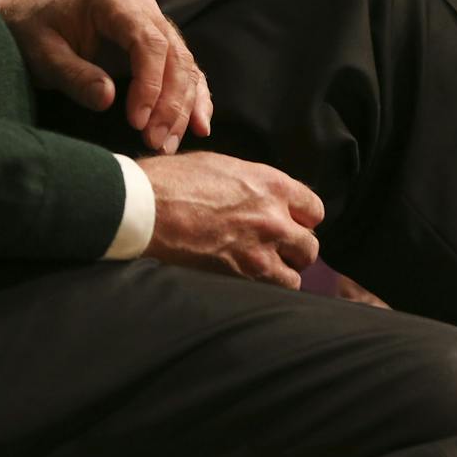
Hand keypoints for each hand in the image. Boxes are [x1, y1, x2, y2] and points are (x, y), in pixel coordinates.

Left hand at [0, 0, 211, 152]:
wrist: (33, 25)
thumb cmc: (35, 36)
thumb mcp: (43, 54)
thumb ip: (74, 75)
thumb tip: (108, 98)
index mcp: (115, 3)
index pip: (150, 43)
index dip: (150, 85)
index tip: (137, 121)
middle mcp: (145, 12)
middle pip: (176, 59)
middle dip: (170, 105)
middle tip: (155, 142)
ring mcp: (158, 30)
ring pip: (187, 71)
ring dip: (183, 111)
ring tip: (167, 145)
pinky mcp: (163, 52)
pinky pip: (190, 76)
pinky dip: (197, 102)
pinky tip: (200, 128)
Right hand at [140, 152, 322, 287]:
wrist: (142, 208)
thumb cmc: (171, 182)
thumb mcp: (220, 167)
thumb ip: (253, 184)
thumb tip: (264, 197)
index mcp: (272, 185)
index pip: (314, 210)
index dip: (302, 219)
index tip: (291, 224)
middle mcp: (275, 218)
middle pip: (310, 245)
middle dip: (295, 248)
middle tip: (275, 249)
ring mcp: (262, 250)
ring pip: (297, 272)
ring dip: (283, 271)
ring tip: (261, 267)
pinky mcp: (245, 275)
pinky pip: (275, 289)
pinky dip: (267, 287)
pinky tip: (250, 280)